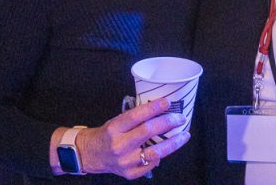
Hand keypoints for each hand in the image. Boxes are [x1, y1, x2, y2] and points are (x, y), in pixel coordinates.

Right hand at [75, 98, 189, 179]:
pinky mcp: (129, 173)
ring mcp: (125, 161)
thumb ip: (136, 118)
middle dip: (168, 123)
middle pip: (148, 131)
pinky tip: (166, 149)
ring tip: (184, 135)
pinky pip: (151, 165)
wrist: (91, 154)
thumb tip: (162, 110)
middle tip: (180, 118)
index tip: (168, 102)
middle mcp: (119, 145)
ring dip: (173, 143)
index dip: (154, 108)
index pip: (137, 115)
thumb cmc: (107, 134)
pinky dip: (160, 156)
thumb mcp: (117, 121)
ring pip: (155, 152)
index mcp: (114, 128)